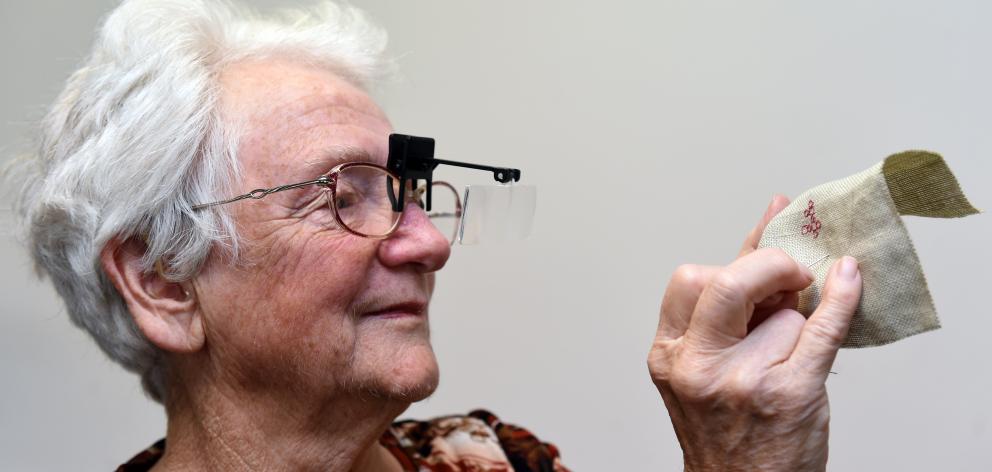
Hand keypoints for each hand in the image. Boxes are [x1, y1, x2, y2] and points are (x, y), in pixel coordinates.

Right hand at [647, 196, 862, 471]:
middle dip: (769, 266)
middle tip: (791, 274)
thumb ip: (724, 309)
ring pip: (784, 312)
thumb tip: (765, 235)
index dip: (733, 264)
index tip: (761, 261)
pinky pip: (822, 329)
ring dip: (796, 324)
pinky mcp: (790, 392)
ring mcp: (743, 379)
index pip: (692, 280)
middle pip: (728, 281)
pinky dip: (842, 300)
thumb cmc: (725, 434)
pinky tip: (848, 280)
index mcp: (669, 355)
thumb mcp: (701, 369)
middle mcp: (698, 366)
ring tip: (786, 356)